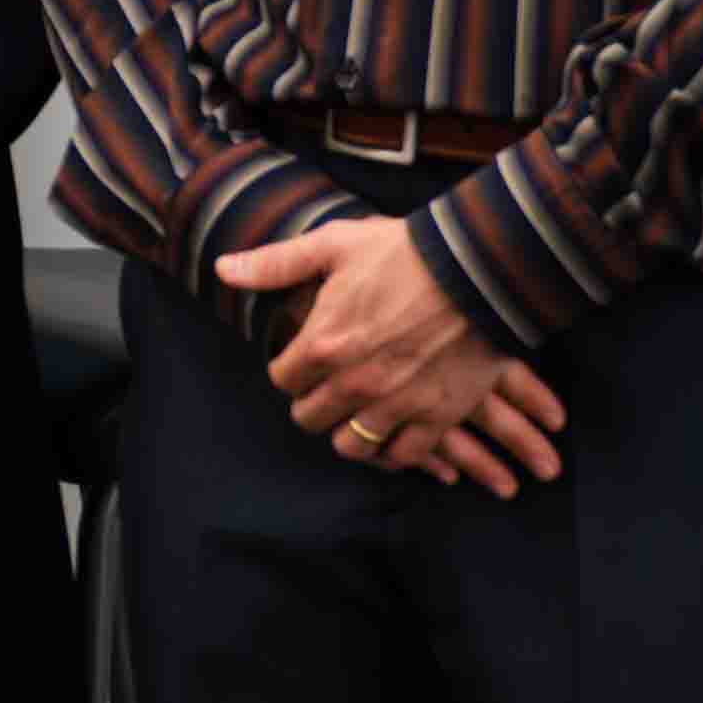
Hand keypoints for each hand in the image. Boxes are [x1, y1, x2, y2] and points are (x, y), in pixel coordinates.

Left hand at [223, 214, 573, 496]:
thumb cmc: (404, 252)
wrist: (480, 270)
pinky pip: (404, 456)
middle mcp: (353, 384)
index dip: (289, 371)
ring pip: (351, 446)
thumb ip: (275, 264)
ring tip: (355, 416)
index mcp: (322, 344)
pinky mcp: (437, 417)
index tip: (302, 364)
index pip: (282, 381)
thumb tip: (223, 269)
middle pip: (310, 418)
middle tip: (327, 390)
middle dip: (313, 404)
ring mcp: (396, 404)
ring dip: (349, 433)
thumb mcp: (333, 245)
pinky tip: (393, 436)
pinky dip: (395, 452)